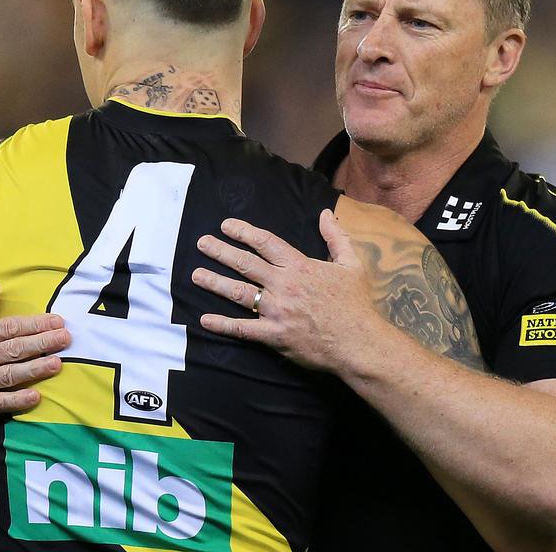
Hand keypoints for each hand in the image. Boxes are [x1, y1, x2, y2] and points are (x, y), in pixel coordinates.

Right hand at [0, 282, 70, 422]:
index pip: (7, 329)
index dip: (34, 325)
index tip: (57, 322)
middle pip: (12, 350)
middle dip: (41, 343)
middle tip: (66, 339)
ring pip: (7, 376)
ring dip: (34, 370)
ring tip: (57, 363)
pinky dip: (15, 401)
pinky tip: (35, 397)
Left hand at [192, 209, 386, 371]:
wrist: (358, 342)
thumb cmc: (356, 304)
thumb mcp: (352, 264)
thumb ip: (336, 237)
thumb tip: (325, 214)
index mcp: (300, 266)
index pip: (265, 243)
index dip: (243, 232)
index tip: (226, 226)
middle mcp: (284, 285)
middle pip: (246, 264)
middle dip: (221, 251)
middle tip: (201, 243)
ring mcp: (277, 311)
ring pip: (239, 293)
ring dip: (215, 283)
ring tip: (196, 275)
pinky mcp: (274, 336)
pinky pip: (243, 329)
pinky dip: (223, 325)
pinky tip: (205, 319)